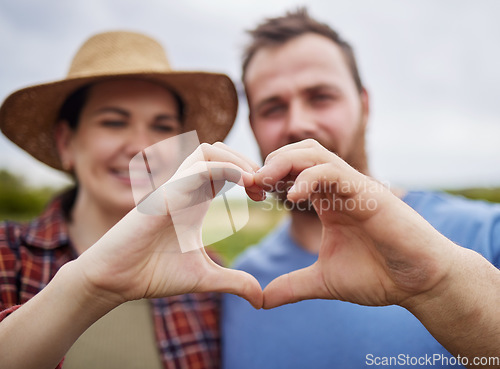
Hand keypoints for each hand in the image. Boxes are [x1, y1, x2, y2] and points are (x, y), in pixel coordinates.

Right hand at [74, 142, 263, 308]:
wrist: (116, 279)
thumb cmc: (153, 273)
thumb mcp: (205, 278)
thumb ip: (234, 282)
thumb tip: (260, 298)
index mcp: (196, 202)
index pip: (225, 170)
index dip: (250, 177)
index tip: (266, 196)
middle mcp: (186, 190)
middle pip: (219, 151)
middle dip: (247, 161)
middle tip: (264, 186)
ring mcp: (174, 188)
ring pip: (208, 150)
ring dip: (236, 159)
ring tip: (254, 182)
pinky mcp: (165, 193)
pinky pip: (198, 167)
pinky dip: (224, 168)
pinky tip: (243, 183)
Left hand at [254, 139, 454, 308]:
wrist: (419, 284)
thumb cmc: (378, 276)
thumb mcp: (323, 281)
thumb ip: (292, 285)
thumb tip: (260, 301)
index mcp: (327, 201)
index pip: (291, 172)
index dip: (266, 178)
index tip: (248, 193)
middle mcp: (338, 188)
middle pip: (298, 153)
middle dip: (269, 163)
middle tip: (249, 184)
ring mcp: (354, 187)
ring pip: (313, 153)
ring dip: (283, 162)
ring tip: (263, 182)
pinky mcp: (369, 193)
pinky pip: (333, 171)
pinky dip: (309, 178)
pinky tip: (292, 198)